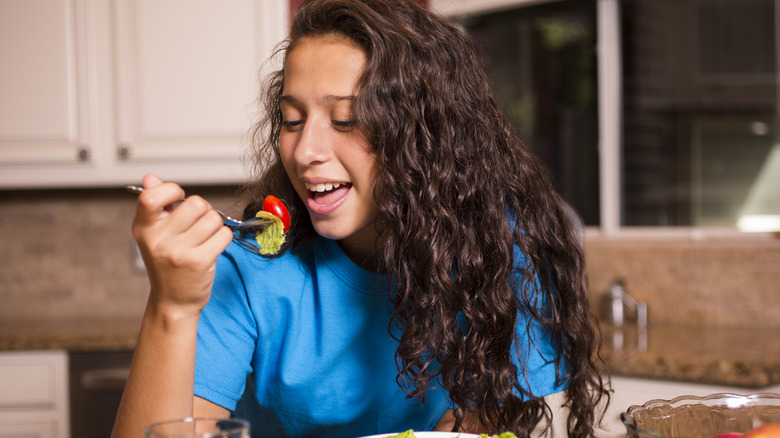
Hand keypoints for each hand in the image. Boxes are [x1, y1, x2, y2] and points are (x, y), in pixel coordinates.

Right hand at [132, 174, 233, 315]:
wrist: (173, 301)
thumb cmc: (167, 264)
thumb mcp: (154, 234)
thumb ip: (155, 205)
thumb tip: (151, 177)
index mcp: (144, 228)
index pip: (151, 196)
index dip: (171, 190)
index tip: (178, 198)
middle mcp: (158, 239)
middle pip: (195, 203)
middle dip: (203, 210)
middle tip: (198, 224)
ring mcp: (179, 252)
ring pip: (213, 218)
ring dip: (215, 226)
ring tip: (204, 238)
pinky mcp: (199, 262)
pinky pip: (224, 234)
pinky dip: (223, 238)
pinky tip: (212, 247)